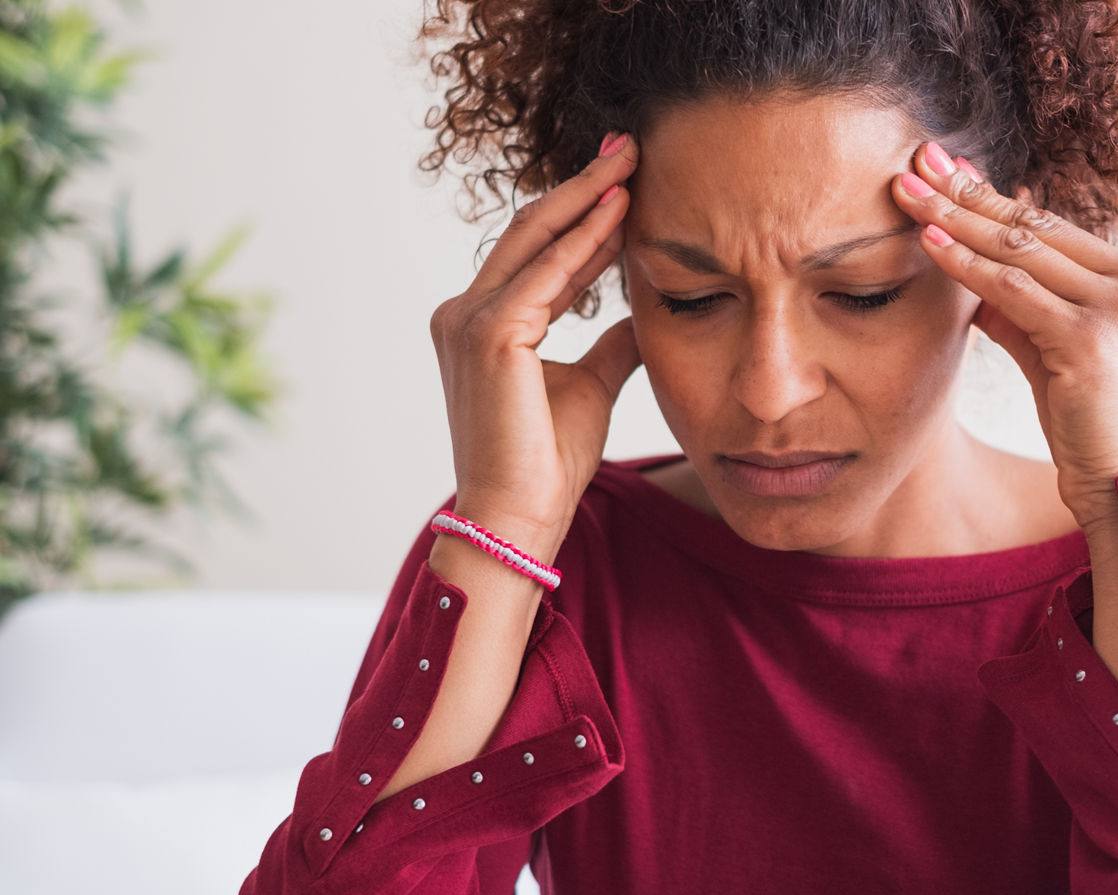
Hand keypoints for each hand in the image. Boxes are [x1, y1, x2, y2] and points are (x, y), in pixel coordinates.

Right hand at [428, 131, 641, 545]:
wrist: (518, 517)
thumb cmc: (546, 462)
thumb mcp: (589, 384)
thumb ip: (609, 343)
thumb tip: (644, 314)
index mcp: (481, 322)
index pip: (537, 251)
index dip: (582, 213)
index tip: (624, 179)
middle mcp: (463, 313)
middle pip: (531, 229)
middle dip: (583, 185)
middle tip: (627, 145)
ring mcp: (469, 321)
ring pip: (536, 240)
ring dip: (587, 198)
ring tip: (630, 162)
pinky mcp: (490, 337)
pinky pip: (545, 274)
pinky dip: (584, 241)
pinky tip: (620, 212)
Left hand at [889, 142, 1117, 531]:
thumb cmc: (1101, 435)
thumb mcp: (1062, 362)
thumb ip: (1024, 315)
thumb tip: (973, 280)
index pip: (1052, 227)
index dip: (993, 198)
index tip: (947, 172)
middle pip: (1034, 226)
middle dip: (968, 192)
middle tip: (915, 162)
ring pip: (1020, 250)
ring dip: (957, 218)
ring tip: (906, 194)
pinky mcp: (1091, 340)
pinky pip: (1013, 290)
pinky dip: (966, 266)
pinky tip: (929, 245)